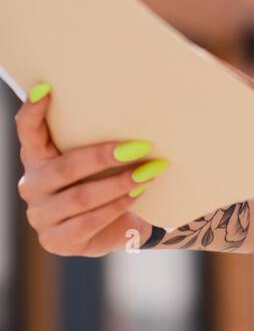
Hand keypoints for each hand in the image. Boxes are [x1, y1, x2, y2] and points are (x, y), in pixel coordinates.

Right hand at [15, 86, 155, 256]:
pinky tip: (137, 194)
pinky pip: (88, 222)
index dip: (33, 112)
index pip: (28, 131)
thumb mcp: (98, 154)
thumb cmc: (106, 177)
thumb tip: (137, 104)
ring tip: (148, 172)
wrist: (116, 224)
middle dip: (104, 156)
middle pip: (65, 167)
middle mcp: (32, 185)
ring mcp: (41, 216)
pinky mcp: (56, 241)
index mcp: (37, 156)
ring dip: (119, 183)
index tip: (47, 88)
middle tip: (141, 146)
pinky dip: (117, 206)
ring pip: (81, 197)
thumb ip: (98, 134)